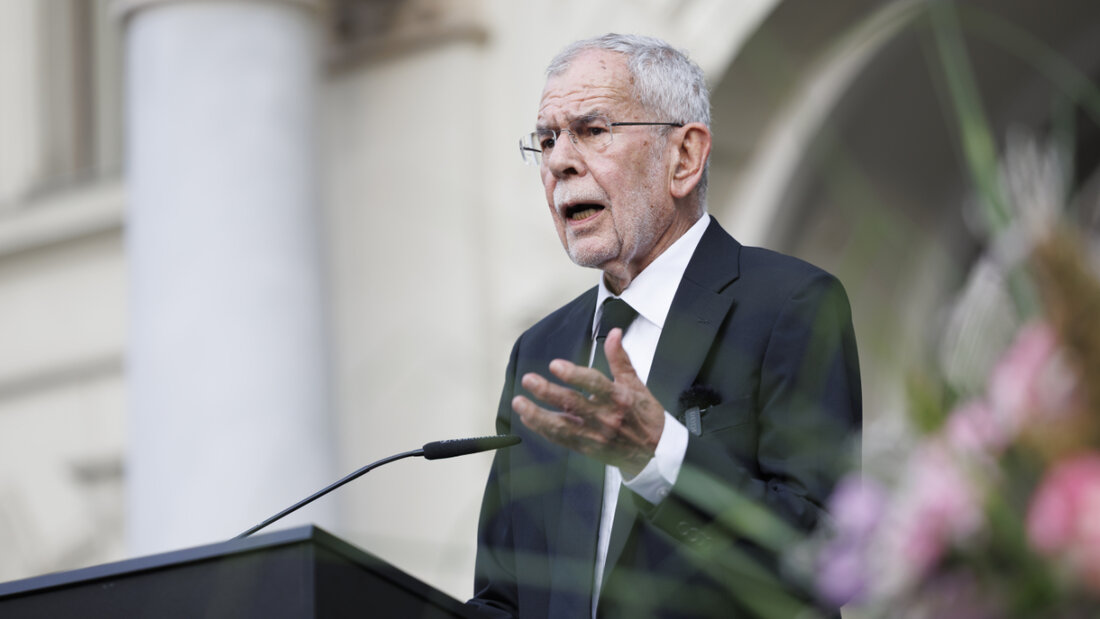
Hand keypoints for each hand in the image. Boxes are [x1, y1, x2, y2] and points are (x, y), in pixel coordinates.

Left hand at [513, 328, 664, 476]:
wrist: (656, 451)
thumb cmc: (645, 415)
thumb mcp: (636, 384)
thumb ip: (620, 358)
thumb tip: (615, 333)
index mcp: (619, 398)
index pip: (594, 384)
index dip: (574, 374)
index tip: (555, 365)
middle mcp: (606, 418)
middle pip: (572, 404)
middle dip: (547, 392)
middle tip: (529, 380)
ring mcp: (595, 436)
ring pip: (562, 426)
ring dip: (537, 415)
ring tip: (519, 403)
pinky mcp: (588, 448)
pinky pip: (561, 439)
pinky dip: (543, 429)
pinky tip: (528, 418)